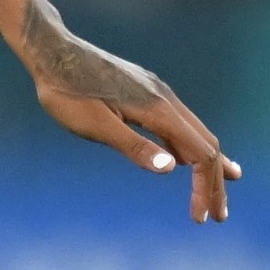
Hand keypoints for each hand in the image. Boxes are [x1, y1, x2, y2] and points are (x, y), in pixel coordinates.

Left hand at [22, 10, 240, 222]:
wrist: (51, 50)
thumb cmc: (66, 91)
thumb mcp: (95, 125)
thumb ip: (133, 146)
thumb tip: (172, 168)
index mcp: (157, 108)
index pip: (200, 154)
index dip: (205, 187)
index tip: (201, 218)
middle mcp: (164, 97)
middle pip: (205, 144)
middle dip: (214, 181)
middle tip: (218, 216)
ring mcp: (155, 91)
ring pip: (193, 131)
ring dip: (204, 164)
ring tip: (214, 191)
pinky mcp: (143, 89)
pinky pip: (176, 122)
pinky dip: (186, 145)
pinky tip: (181, 157)